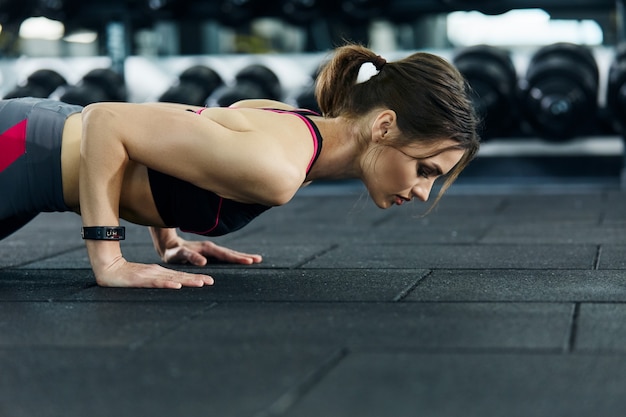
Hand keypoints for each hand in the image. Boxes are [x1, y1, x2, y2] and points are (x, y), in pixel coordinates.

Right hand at [95, 256, 213, 288]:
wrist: (107, 268)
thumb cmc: (125, 275)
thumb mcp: (145, 279)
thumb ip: (157, 281)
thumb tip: (172, 285)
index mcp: (159, 273)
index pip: (180, 276)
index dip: (194, 278)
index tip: (209, 281)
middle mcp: (157, 273)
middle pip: (179, 276)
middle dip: (196, 279)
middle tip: (211, 282)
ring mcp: (149, 275)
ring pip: (171, 279)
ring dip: (186, 281)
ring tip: (201, 283)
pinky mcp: (140, 280)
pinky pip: (155, 282)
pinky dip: (167, 284)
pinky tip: (177, 285)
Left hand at [161, 238, 262, 265]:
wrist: (169, 245)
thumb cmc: (172, 252)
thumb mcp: (178, 255)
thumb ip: (190, 257)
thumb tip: (204, 262)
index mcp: (206, 249)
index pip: (225, 254)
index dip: (237, 258)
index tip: (249, 262)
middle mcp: (211, 248)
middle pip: (231, 253)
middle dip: (244, 256)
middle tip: (258, 260)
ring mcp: (212, 250)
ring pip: (230, 253)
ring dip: (242, 256)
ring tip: (256, 259)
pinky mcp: (211, 253)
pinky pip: (226, 255)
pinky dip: (236, 257)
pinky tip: (242, 260)